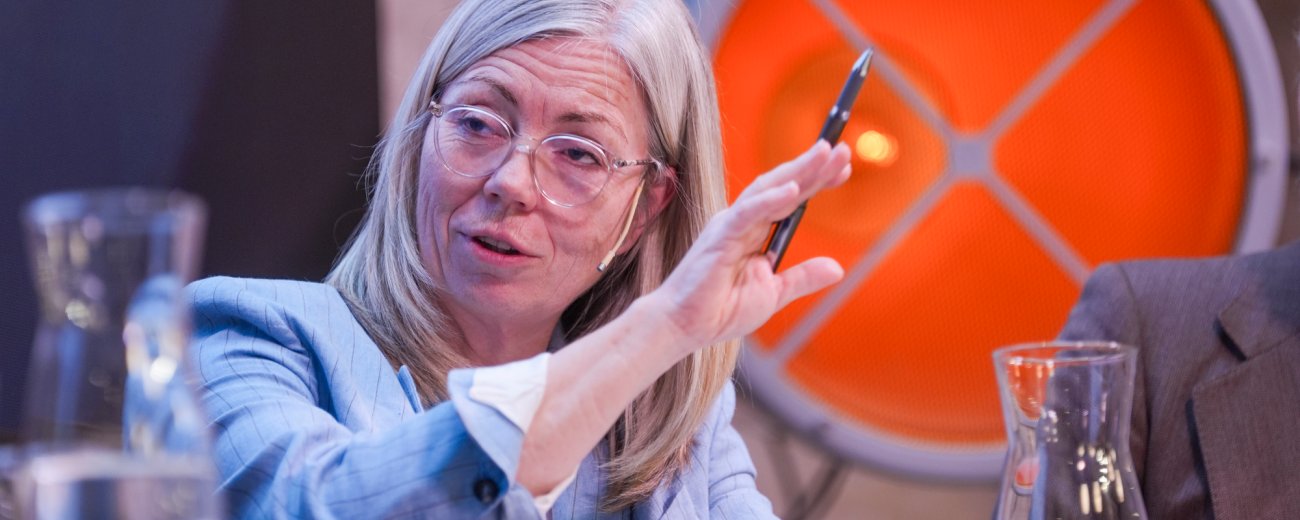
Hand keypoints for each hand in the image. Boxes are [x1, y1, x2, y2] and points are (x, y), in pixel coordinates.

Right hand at [651, 140, 851, 349]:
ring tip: (824, 153)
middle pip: (783, 185)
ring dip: (798, 171)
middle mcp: (744, 221)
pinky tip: (794, 190)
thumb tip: (838, 268)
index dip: (816, 181)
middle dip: (813, 166)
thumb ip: (803, 277)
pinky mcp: (719, 236)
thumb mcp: (774, 293)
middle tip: (842, 149)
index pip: (790, 198)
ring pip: (767, 189)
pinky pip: (748, 213)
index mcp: (756, 232)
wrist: (684, 326)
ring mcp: (730, 225)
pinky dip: (771, 199)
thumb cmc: (720, 309)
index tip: (843, 169)